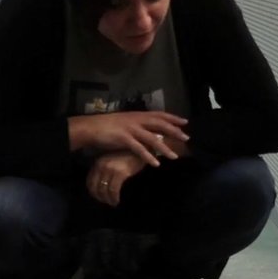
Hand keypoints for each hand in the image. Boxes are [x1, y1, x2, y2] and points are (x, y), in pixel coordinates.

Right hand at [70, 111, 188, 166]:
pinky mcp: (124, 139)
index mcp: (137, 115)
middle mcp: (136, 120)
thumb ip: (137, 125)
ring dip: (164, 148)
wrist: (90, 127)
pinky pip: (139, 149)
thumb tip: (149, 130)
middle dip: (174, 131)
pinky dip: (148, 156)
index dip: (172, 117)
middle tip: (186, 138)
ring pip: (152, 138)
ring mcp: (130, 129)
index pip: (159, 114)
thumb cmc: (107, 126)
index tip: (185, 122)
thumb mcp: (125, 122)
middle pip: (159, 124)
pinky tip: (155, 163)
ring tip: (174, 156)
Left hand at [87, 151, 148, 206]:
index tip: (99, 198)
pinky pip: (113, 190)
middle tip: (106, 202)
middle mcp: (102, 165)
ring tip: (113, 203)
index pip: (90, 181)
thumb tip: (102, 185)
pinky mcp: (120, 173)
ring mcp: (110, 169)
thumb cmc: (128, 155)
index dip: (93, 192)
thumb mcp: (113, 160)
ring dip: (108, 199)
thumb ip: (105, 169)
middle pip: (95, 187)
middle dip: (100, 198)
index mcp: (98, 162)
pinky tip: (117, 200)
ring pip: (104, 190)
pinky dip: (114, 198)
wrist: (142, 148)